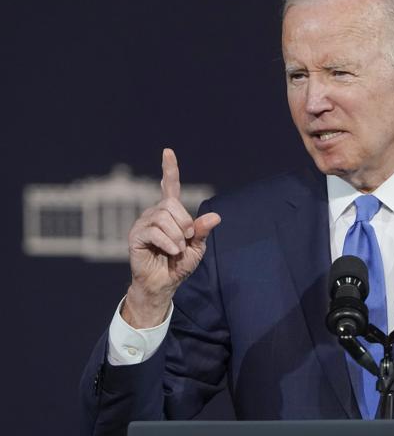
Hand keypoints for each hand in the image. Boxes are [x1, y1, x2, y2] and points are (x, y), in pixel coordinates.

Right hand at [124, 148, 220, 327]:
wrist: (164, 284)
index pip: (170, 186)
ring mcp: (143, 223)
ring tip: (177, 249)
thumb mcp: (197, 247)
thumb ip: (203, 231)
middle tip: (187, 240)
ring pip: (164, 217)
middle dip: (185, 223)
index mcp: (170, 213)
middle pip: (172, 204)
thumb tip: (216, 216)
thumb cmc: (179, 264)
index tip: (168, 151)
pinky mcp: (135, 236)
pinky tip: (172, 252)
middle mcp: (155, 213)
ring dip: (178, 236)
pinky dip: (170, 243)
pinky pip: (156, 231)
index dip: (170, 169)